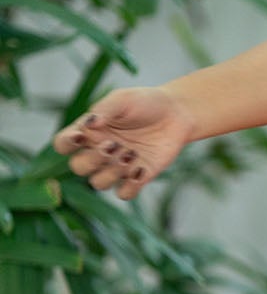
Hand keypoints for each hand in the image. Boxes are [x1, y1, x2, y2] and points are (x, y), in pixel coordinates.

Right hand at [51, 87, 195, 200]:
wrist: (177, 114)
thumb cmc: (145, 102)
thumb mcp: (123, 99)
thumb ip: (104, 109)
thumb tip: (88, 124)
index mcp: (88, 132)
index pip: (62, 144)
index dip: (66, 144)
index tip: (81, 136)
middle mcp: (98, 152)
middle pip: (78, 167)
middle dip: (93, 159)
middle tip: (114, 145)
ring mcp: (116, 167)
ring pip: (98, 183)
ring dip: (111, 172)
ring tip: (131, 154)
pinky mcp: (136, 178)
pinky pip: (123, 194)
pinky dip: (129, 186)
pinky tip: (141, 169)